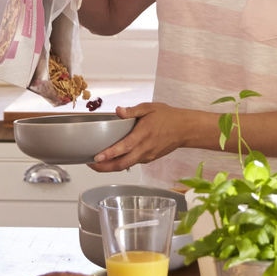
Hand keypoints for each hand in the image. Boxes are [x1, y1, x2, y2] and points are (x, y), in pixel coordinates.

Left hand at [90, 102, 211, 171]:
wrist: (185, 129)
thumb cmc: (168, 117)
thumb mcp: (150, 108)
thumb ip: (133, 110)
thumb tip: (118, 110)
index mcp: (143, 135)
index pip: (123, 148)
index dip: (108, 154)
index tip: (95, 158)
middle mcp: (144, 149)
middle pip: (122, 164)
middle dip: (104, 168)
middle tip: (91, 165)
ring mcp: (147, 156)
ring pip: (126, 166)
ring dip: (111, 167)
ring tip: (98, 163)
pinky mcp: (149, 159)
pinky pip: (133, 163)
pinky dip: (121, 163)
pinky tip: (113, 159)